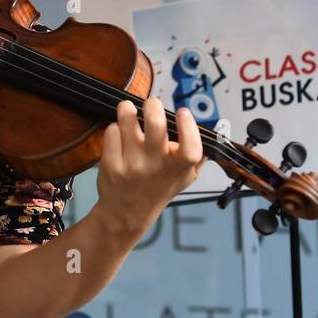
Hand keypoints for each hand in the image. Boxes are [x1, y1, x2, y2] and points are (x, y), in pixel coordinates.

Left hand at [95, 98, 204, 241]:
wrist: (128, 213)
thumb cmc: (159, 189)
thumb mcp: (186, 177)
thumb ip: (199, 155)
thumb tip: (206, 128)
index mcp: (178, 168)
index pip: (190, 148)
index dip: (188, 126)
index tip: (183, 113)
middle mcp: (155, 166)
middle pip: (155, 124)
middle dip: (153, 105)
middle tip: (151, 105)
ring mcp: (131, 164)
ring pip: (128, 120)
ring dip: (128, 110)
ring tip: (129, 111)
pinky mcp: (111, 164)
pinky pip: (112, 132)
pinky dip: (115, 128)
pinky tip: (120, 135)